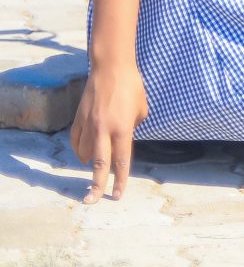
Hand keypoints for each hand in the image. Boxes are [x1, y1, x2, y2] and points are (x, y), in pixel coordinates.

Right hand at [69, 60, 148, 203]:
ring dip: (90, 163)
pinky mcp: (79, 118)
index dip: (120, 180)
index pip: (122, 161)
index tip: (117, 195)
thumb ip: (135, 126)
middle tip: (92, 200)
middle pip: (100, 164)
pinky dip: (79, 150)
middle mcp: (104, 130)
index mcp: (123, 129)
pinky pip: (76, 140)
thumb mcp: (142, 109)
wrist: (111, 68)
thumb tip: (127, 137)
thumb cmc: (132, 86)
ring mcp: (89, 124)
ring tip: (95, 171)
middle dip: (97, 184)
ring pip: (86, 152)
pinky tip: (83, 155)